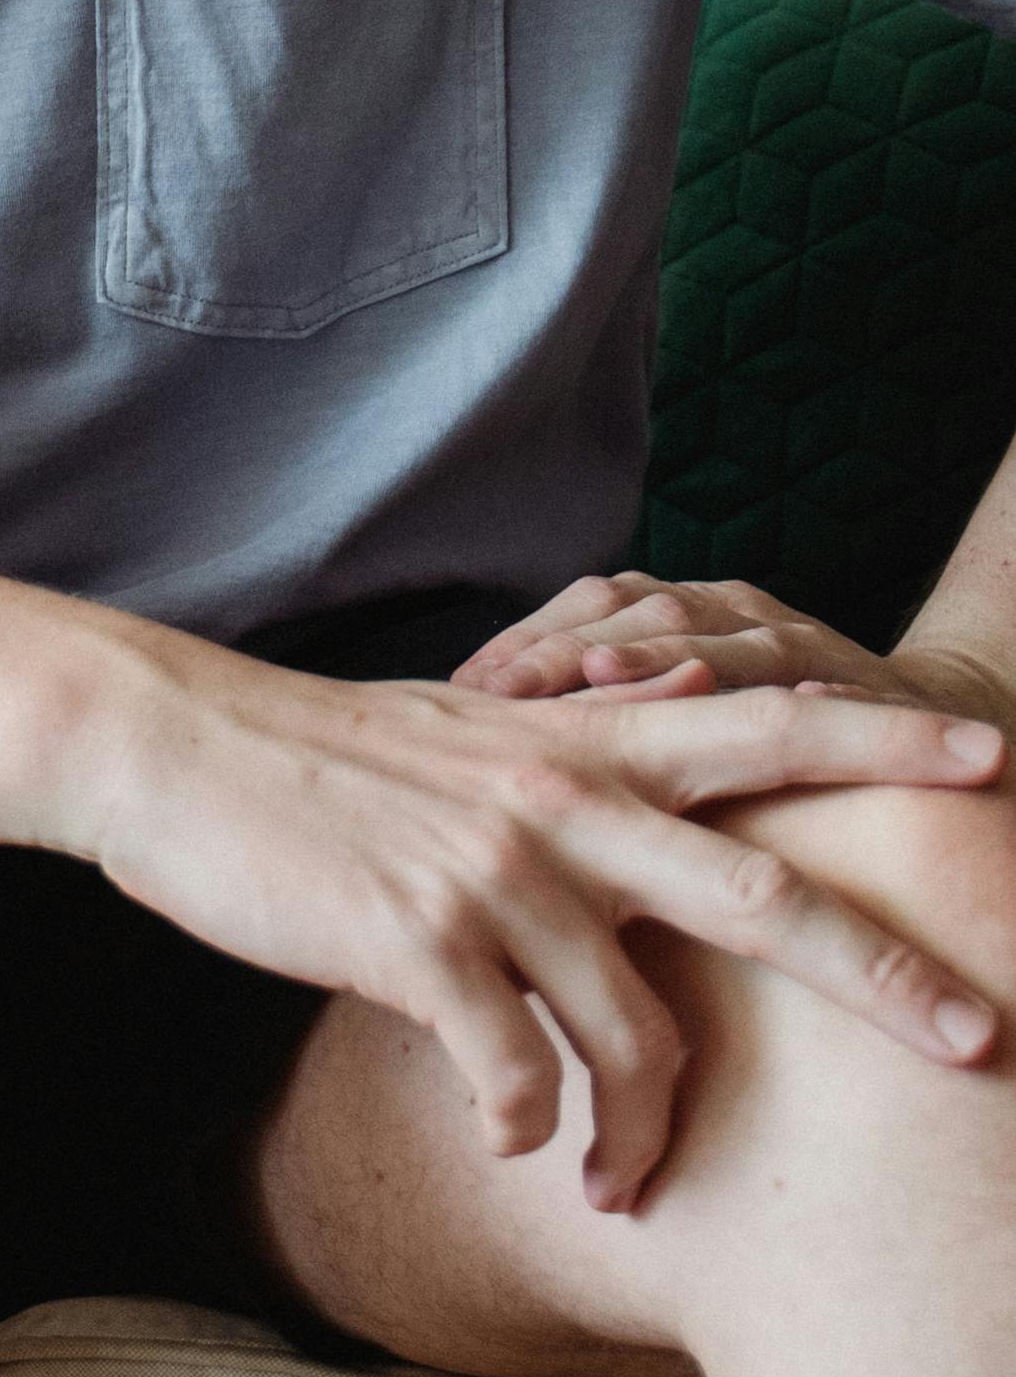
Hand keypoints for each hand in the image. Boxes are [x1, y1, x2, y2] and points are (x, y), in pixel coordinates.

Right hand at [75, 627, 1011, 1210]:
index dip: (881, 748)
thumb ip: (573, 752)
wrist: (171, 750)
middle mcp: (562, 803)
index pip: (765, 731)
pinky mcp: (420, 943)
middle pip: (765, 897)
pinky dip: (527, 1126)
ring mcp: (496, 874)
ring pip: (636, 1034)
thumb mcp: (467, 732)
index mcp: (583, 745)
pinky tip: (507, 1139)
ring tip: (623, 1189)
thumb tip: (656, 763)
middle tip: (983, 1045)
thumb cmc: (317, 756)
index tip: (992, 767)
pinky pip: (517, 1076)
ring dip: (643, 1137)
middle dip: (888, 978)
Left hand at [454, 566, 1015, 737]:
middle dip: (566, 650)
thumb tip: (471, 766)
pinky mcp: (881, 689)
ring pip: (733, 640)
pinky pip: (853, 682)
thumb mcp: (669, 739)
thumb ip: (588, 742)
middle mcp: (731, 615)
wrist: (918, 734)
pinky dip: (827, 687)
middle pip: (641, 616)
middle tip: (501, 691)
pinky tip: (802, 695)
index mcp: (675, 618)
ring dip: (673, 656)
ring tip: (609, 682)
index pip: (586, 609)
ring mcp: (804, 645)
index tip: (458, 689)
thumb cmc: (761, 750)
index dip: (524, 642)